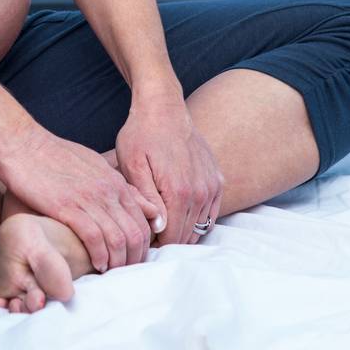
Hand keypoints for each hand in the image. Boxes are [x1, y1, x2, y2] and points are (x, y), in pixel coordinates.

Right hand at [0, 125, 164, 272]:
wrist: (22, 143)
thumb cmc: (53, 155)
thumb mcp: (92, 164)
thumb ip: (115, 185)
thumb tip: (137, 201)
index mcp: (114, 180)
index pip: (142, 221)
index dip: (142, 246)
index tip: (133, 259)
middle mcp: (107, 189)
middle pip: (135, 233)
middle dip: (134, 259)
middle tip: (124, 271)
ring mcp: (88, 198)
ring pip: (118, 239)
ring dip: (117, 262)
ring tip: (109, 272)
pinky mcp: (67, 206)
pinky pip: (94, 238)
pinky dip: (99, 256)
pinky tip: (94, 264)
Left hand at [113, 91, 223, 248]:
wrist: (163, 107)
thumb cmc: (141, 134)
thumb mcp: (132, 164)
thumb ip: (146, 198)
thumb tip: (160, 228)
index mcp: (179, 192)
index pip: (171, 238)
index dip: (154, 243)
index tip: (140, 234)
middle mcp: (201, 193)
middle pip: (186, 236)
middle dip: (167, 238)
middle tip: (148, 226)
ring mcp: (212, 186)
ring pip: (199, 227)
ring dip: (182, 229)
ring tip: (161, 217)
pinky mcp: (218, 180)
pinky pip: (210, 214)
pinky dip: (195, 218)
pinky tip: (178, 209)